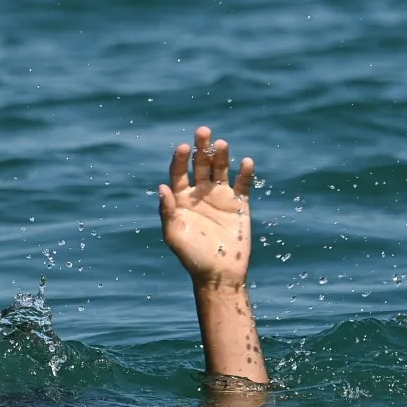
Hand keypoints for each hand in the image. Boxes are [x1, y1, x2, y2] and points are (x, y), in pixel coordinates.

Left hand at [157, 126, 255, 287]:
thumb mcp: (174, 235)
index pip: (180, 172)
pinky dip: (245, 173)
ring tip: (222, 144)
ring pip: (221, 169)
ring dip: (221, 155)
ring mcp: (220, 197)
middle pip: (200, 164)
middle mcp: (200, 193)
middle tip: (203, 131)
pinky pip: (242, 184)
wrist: (219, 274)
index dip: (181, 159)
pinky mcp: (239, 204)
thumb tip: (161, 187)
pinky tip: (245, 162)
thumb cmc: (192, 257)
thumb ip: (167, 211)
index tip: (184, 147)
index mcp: (181, 199)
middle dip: (201, 148)